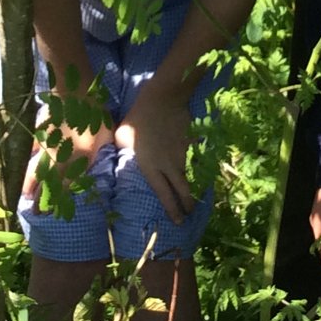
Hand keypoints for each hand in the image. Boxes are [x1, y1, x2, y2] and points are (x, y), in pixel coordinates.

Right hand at [22, 119, 112, 207]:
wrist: (74, 92)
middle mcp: (60, 157)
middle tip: (33, 212)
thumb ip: (101, 151)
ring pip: (35, 168)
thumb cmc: (95, 112)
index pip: (66, 185)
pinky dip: (29, 156)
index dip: (57, 200)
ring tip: (24, 196)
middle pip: (47, 182)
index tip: (50, 213)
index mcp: (79, 159)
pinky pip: (33, 147)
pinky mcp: (41, 133)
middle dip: (40, 198)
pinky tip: (24, 162)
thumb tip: (98, 160)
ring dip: (30, 183)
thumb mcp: (107, 134)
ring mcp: (48, 145)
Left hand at [116, 85, 193, 223]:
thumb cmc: (139, 117)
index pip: (164, 195)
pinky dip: (198, 169)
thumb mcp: (122, 136)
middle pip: (182, 192)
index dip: (172, 209)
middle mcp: (169, 166)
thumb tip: (120, 159)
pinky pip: (195, 161)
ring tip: (194, 199)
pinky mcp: (191, 145)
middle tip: (189, 214)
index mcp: (151, 167)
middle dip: (187, 206)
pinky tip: (199, 172)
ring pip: (190, 178)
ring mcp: (182, 155)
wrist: (164, 99)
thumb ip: (123, 151)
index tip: (177, 221)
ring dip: (193, 190)